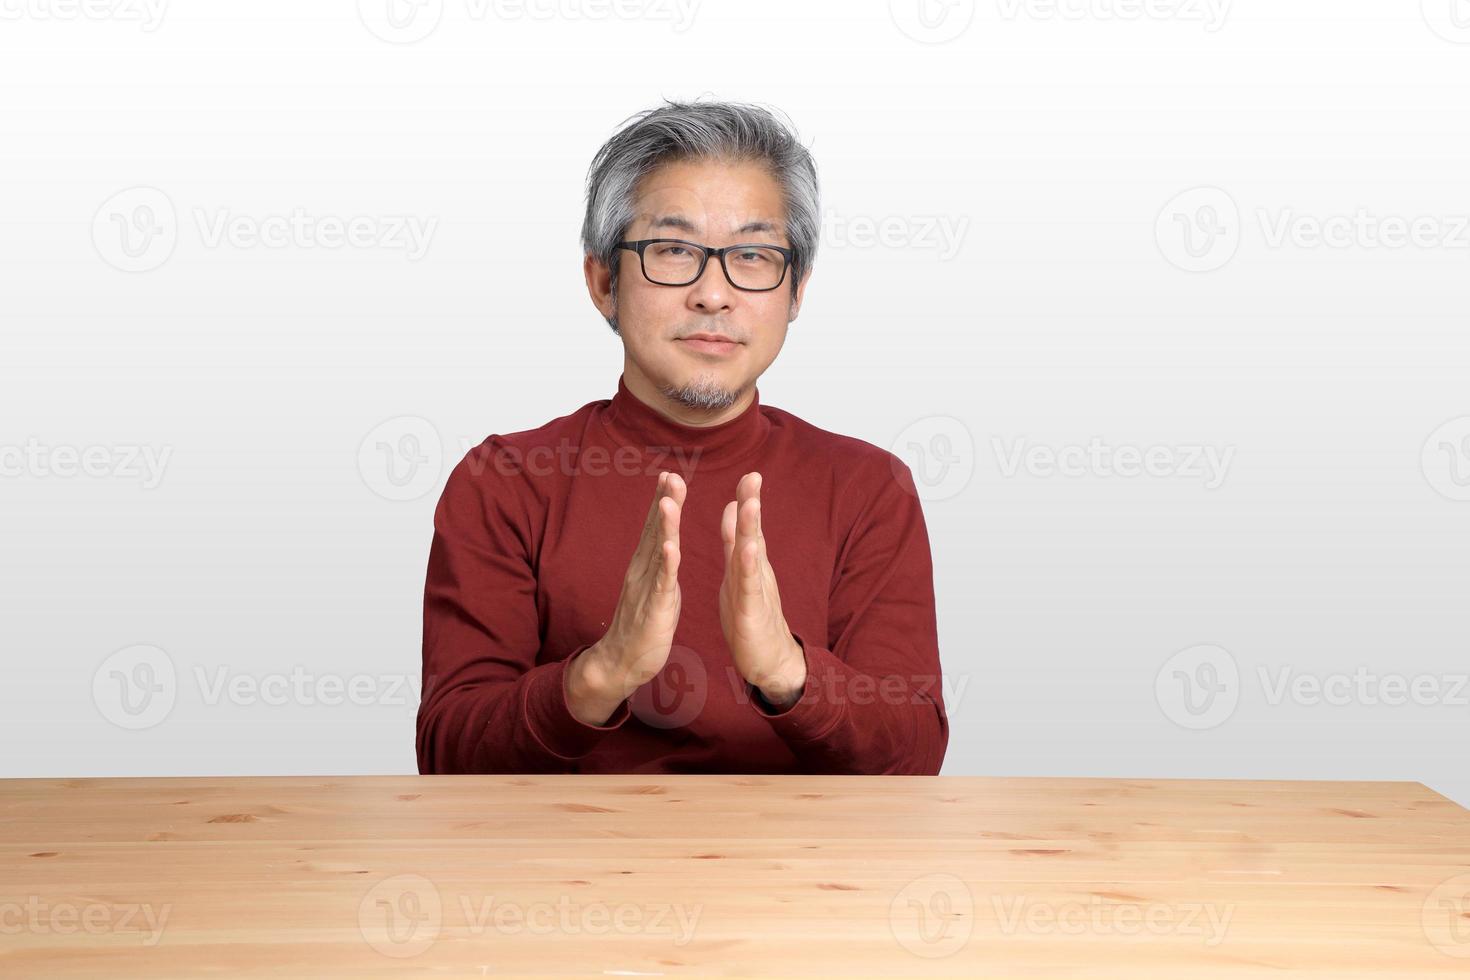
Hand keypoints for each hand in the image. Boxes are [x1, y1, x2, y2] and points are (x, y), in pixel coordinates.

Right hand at [565, 470, 685, 724]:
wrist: (620, 662)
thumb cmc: (641, 626)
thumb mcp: (654, 588)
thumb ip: (660, 565)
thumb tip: (667, 544)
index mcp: (646, 566)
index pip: (655, 528)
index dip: (663, 501)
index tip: (670, 475)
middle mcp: (642, 571)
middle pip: (656, 531)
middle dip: (665, 502)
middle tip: (672, 475)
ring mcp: (646, 588)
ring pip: (658, 551)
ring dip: (665, 525)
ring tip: (671, 499)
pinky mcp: (654, 609)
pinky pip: (662, 584)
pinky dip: (667, 564)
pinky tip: (672, 547)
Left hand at [719, 471, 806, 707]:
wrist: (768, 659)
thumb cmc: (751, 615)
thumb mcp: (739, 572)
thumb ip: (735, 540)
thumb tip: (733, 506)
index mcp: (748, 561)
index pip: (747, 525)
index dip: (747, 498)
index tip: (749, 472)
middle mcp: (755, 571)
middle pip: (753, 533)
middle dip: (752, 504)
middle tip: (753, 476)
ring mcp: (756, 590)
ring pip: (752, 556)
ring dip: (752, 530)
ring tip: (750, 504)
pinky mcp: (751, 611)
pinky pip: (748, 587)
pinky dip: (749, 568)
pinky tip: (749, 550)